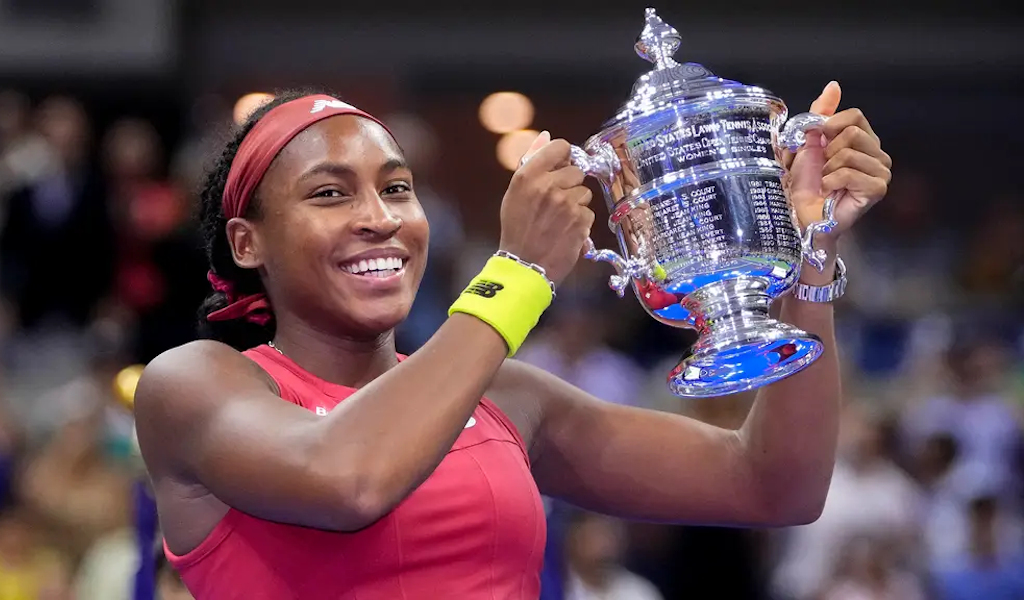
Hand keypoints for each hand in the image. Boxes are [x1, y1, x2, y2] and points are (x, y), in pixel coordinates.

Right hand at [499, 131, 594, 284]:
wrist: (523, 264)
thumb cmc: (517, 228)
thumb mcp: (515, 192)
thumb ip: (532, 162)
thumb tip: (546, 136)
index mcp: (529, 175)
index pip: (561, 147)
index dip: (563, 157)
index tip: (560, 167)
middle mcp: (548, 186)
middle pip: (577, 171)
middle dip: (569, 184)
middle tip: (555, 202)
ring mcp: (566, 204)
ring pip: (585, 192)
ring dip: (576, 204)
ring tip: (559, 219)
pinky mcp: (580, 221)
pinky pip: (588, 211)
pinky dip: (580, 221)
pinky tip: (565, 229)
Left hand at [784, 81, 891, 238]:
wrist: (803, 214)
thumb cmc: (805, 183)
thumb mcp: (808, 141)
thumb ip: (821, 113)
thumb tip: (834, 86)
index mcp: (864, 139)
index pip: (854, 115)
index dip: (830, 126)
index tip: (817, 142)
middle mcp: (877, 154)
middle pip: (852, 133)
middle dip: (826, 151)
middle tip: (822, 168)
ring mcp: (880, 172)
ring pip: (848, 153)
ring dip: (827, 168)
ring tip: (826, 181)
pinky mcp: (877, 189)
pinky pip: (849, 172)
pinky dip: (831, 181)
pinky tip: (829, 191)